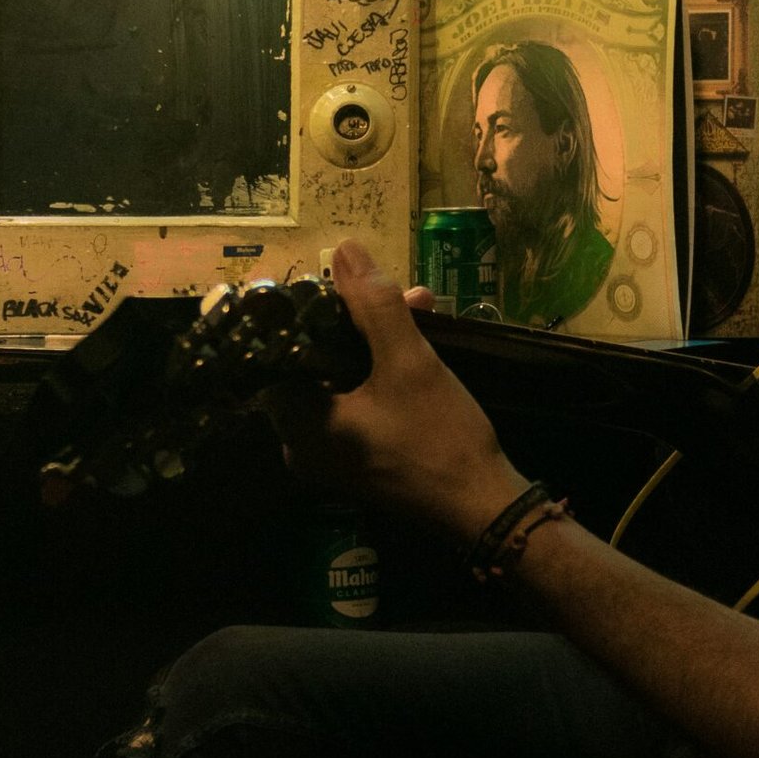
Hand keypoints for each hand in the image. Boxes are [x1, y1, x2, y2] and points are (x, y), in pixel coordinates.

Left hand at [266, 243, 527, 540]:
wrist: (483, 507)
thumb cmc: (440, 438)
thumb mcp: (409, 363)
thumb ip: (373, 305)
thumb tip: (344, 251)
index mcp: (298, 425)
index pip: (274, 353)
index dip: (301, 311)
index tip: (331, 283)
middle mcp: (300, 446)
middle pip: (309, 364)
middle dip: (349, 321)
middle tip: (387, 291)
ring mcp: (328, 458)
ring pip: (336, 382)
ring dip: (370, 343)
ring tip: (416, 307)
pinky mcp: (355, 462)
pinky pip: (353, 405)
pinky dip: (376, 375)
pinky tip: (413, 344)